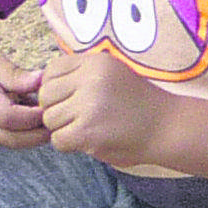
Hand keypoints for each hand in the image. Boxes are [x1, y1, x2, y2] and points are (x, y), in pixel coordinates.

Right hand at [0, 38, 46, 148]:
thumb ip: (15, 74)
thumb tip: (43, 82)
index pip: (11, 119)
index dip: (36, 115)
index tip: (54, 103)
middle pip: (14, 140)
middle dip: (42, 132)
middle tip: (62, 115)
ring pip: (11, 143)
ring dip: (34, 134)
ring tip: (50, 114)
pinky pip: (5, 139)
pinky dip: (23, 133)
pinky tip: (33, 114)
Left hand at [37, 49, 174, 167]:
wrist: (169, 128)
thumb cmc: (138, 105)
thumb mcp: (113, 75)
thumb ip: (80, 75)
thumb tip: (38, 85)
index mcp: (96, 62)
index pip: (51, 71)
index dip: (58, 88)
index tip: (76, 99)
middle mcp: (91, 79)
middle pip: (46, 96)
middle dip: (58, 110)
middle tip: (83, 118)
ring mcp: (89, 105)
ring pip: (50, 119)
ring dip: (65, 128)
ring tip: (91, 128)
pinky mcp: (87, 131)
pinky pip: (58, 139)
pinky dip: (71, 145)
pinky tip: (91, 141)